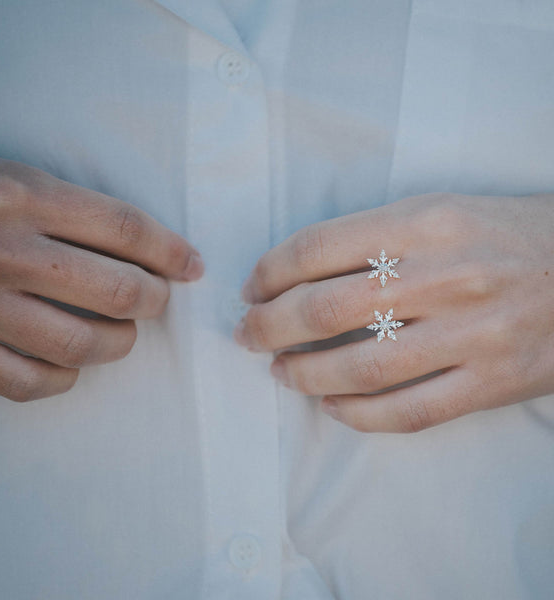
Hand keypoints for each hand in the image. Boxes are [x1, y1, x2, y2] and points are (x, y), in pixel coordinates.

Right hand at [0, 146, 203, 400]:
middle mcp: (2, 250)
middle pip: (117, 291)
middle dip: (154, 300)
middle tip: (156, 298)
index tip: (192, 265)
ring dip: (120, 344)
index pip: (125, 228)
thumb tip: (142, 248)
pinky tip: (71, 363)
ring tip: (122, 332)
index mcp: (21, 195)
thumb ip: (71, 207)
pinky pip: (29, 382)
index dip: (171, 251)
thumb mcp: (9, 175)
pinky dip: (65, 378)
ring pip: (82, 344)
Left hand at [234, 193, 553, 432]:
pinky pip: (409, 412)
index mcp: (425, 222)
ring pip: (359, 368)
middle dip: (268, 327)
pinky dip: (357, 415)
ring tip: (280, 371)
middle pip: (325, 310)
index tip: (252, 290)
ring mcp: (470, 335)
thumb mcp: (440, 210)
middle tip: (248, 335)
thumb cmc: (505, 234)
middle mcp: (443, 276)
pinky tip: (331, 405)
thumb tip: (301, 273)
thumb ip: (373, 236)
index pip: (317, 248)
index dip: (269, 273)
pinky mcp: (492, 383)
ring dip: (303, 373)